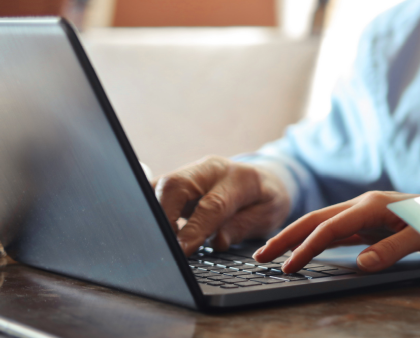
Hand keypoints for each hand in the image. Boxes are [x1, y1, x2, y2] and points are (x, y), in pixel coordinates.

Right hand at [155, 156, 290, 254]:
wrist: (265, 179)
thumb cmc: (266, 200)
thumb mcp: (267, 216)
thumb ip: (242, 227)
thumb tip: (217, 241)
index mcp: (240, 178)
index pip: (212, 204)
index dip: (195, 229)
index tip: (182, 250)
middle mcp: (211, 170)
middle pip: (176, 186)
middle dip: (164, 217)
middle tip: (164, 246)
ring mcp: (191, 172)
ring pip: (160, 186)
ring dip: (153, 213)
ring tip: (156, 240)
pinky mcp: (177, 180)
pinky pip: (155, 190)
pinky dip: (150, 209)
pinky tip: (151, 229)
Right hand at [254, 191, 419, 272]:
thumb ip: (393, 249)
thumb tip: (361, 263)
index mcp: (373, 205)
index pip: (330, 228)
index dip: (307, 248)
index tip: (288, 267)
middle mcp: (365, 205)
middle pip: (317, 219)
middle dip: (287, 237)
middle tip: (260, 257)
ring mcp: (366, 213)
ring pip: (323, 224)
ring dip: (298, 238)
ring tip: (273, 255)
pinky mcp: (371, 222)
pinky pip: (337, 232)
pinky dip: (317, 240)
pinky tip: (305, 251)